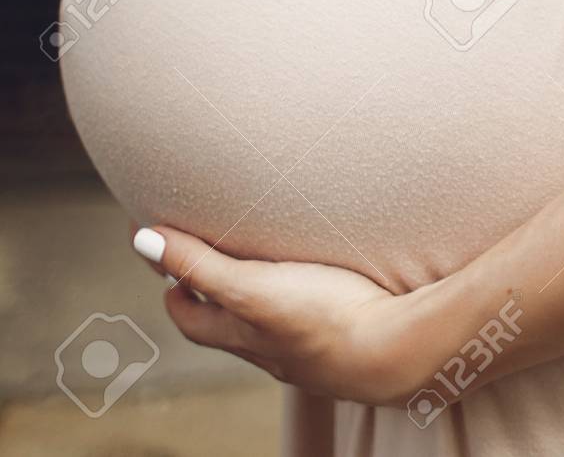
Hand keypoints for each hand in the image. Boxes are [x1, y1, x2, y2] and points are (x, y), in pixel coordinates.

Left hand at [132, 226, 425, 404]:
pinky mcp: (339, 329)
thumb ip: (199, 264)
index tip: (159, 240)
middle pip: (220, 317)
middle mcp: (266, 344)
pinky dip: (293, 292)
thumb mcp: (251, 289)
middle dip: (204, 283)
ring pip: (263, 316)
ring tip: (253, 248)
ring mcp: (303, 341)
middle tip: (200, 240)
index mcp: (239, 333)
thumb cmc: (322, 319)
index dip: (168, 279)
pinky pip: (303, 311)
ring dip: (250, 286)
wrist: (394, 351)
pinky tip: (310, 272)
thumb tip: (142, 239)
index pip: (186, 312)